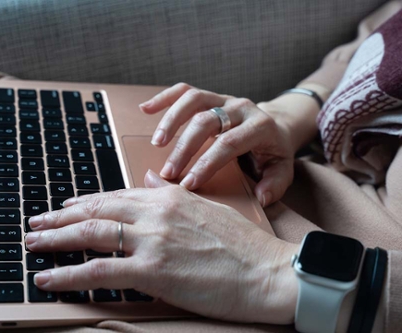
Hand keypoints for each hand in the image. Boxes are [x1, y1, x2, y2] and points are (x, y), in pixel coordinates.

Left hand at [26, 171, 298, 323]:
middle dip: (59, 218)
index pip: (114, 196)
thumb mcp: (206, 207)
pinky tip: (46, 276)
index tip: (64, 208)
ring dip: (54, 239)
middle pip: (95, 211)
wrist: (269, 272)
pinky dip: (67, 274)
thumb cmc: (244, 245)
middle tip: (35, 222)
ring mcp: (152, 240)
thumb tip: (146, 177)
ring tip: (31, 242)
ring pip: (89, 234)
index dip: (84, 202)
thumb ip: (172, 192)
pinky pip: (98, 270)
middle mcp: (155, 212)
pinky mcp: (153, 270)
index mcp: (168, 196)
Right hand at [139, 83, 294, 205]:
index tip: (188, 184)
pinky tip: (146, 109)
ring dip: (171, 120)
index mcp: (260, 126)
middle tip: (169, 172)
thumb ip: (275, 185)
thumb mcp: (282, 170)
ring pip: (193, 99)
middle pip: (207, 121)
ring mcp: (224, 98)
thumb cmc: (273, 153)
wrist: (276, 127)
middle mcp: (241, 107)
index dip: (207, 163)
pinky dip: (164, 98)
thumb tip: (260, 197)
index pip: (229, 143)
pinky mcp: (210, 96)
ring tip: (156, 144)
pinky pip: (185, 90)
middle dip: (185, 148)